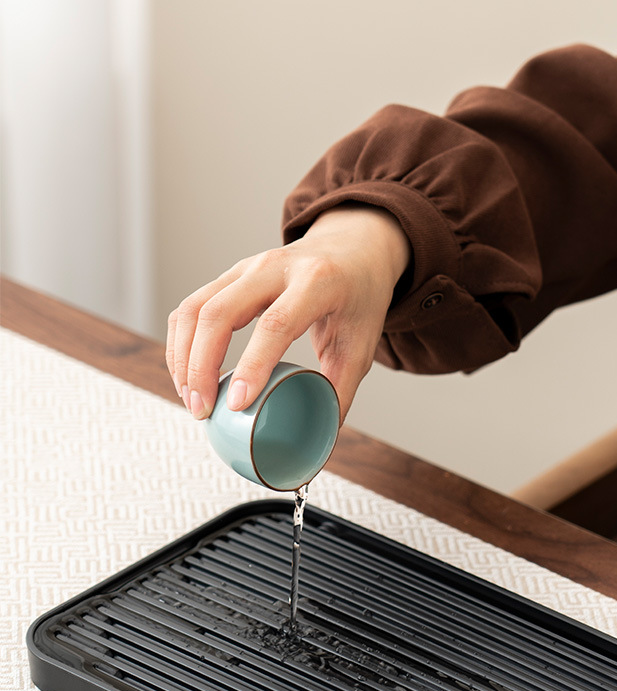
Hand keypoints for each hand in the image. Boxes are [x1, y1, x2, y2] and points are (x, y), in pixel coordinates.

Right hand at [166, 204, 410, 423]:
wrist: (354, 248)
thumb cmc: (358, 297)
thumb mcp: (361, 345)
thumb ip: (339, 391)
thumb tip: (320, 441)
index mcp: (317, 282)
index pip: (275, 324)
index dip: (252, 365)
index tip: (236, 404)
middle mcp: (275, 267)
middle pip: (219, 312)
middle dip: (200, 366)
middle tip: (202, 410)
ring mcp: (247, 267)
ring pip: (195, 308)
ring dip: (183, 357)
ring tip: (192, 399)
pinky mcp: (230, 275)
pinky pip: (191, 307)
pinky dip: (181, 343)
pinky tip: (187, 375)